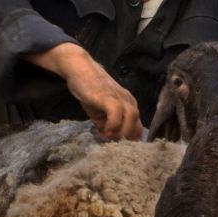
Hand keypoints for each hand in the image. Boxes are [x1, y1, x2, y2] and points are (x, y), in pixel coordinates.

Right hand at [25, 43, 143, 140]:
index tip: (118, 147)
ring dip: (121, 132)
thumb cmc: (90, 91)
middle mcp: (128, 101)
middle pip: (138, 125)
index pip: (138, 127)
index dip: (129, 140)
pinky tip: (103, 129)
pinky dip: (113, 124)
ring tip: (108, 136)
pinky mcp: (109, 96)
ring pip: (132, 118)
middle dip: (126, 139)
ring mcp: (120, 98)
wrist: (80, 70)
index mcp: (129, 105)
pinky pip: (117, 113)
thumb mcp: (100, 113)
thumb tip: (110, 139)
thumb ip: (107, 125)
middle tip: (113, 144)